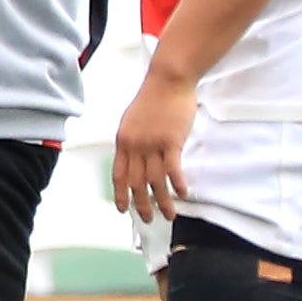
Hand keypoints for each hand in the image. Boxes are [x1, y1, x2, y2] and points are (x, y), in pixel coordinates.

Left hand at [112, 62, 195, 219]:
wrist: (167, 81)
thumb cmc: (154, 98)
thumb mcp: (133, 120)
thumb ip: (134, 140)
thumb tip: (137, 158)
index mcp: (123, 141)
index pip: (118, 174)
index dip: (120, 194)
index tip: (123, 209)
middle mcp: (135, 146)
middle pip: (135, 182)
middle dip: (140, 205)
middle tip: (146, 219)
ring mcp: (152, 144)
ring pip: (154, 181)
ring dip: (162, 201)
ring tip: (168, 215)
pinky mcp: (171, 141)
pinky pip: (172, 169)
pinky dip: (177, 184)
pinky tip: (182, 194)